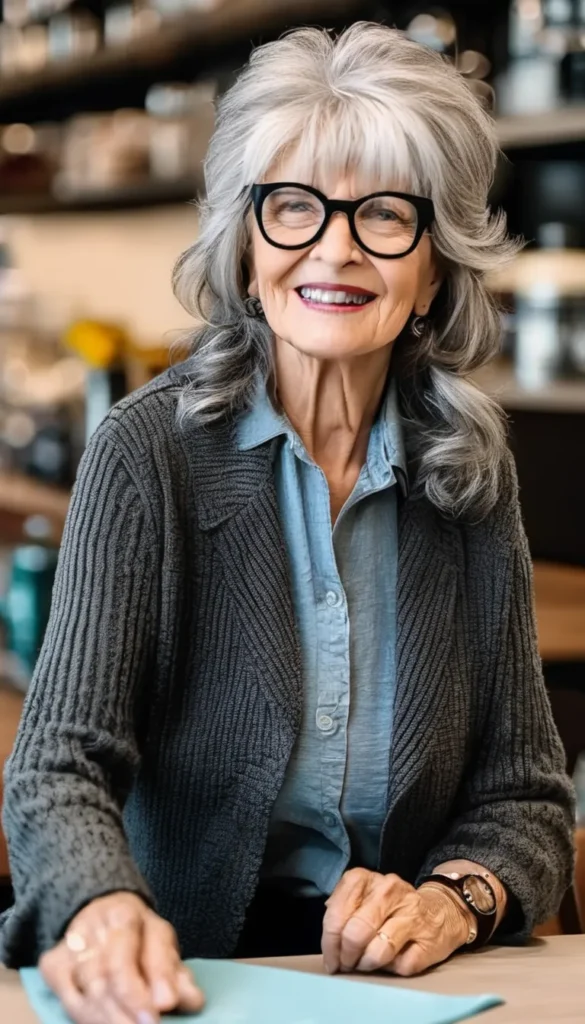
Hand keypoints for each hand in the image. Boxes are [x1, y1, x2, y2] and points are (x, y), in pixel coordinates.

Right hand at [39, 892, 203, 1023]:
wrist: (101, 913)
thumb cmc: (138, 935)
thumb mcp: (162, 943)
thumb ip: (175, 971)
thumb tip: (192, 1000)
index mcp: (123, 914)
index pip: (126, 957)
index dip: (139, 991)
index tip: (161, 1011)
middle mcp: (91, 927)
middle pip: (104, 978)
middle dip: (127, 1009)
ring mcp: (68, 947)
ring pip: (85, 993)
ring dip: (109, 1018)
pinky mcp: (52, 965)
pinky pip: (67, 1001)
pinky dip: (89, 1019)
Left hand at [321, 868, 474, 976]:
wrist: (441, 910)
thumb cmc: (392, 908)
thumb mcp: (362, 897)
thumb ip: (341, 909)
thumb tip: (328, 936)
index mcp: (365, 878)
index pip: (336, 914)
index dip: (330, 943)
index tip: (331, 959)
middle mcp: (388, 890)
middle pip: (355, 933)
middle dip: (346, 957)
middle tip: (346, 965)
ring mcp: (411, 914)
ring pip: (377, 952)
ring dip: (367, 965)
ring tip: (367, 964)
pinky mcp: (429, 940)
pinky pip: (401, 966)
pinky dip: (392, 969)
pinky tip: (393, 960)